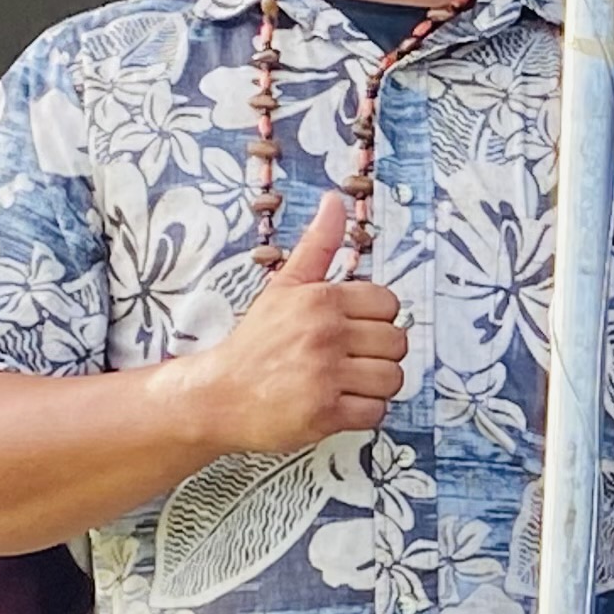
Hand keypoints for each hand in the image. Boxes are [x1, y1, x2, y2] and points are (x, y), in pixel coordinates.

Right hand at [178, 190, 404, 454]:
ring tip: (341, 383)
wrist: (216, 394)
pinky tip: (336, 404)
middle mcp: (325, 334)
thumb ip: (317, 245)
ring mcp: (325, 375)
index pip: (389, 304)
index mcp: (320, 299)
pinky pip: (377, 412)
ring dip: (372, 386)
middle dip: (376, 354)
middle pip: (397, 342)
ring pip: (392, 378)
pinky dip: (362, 413)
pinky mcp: (325, 413)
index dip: (374, 320)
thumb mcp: (284, 286)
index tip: (348, 330)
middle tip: (343, 360)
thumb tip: (336, 200)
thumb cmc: (256, 341)